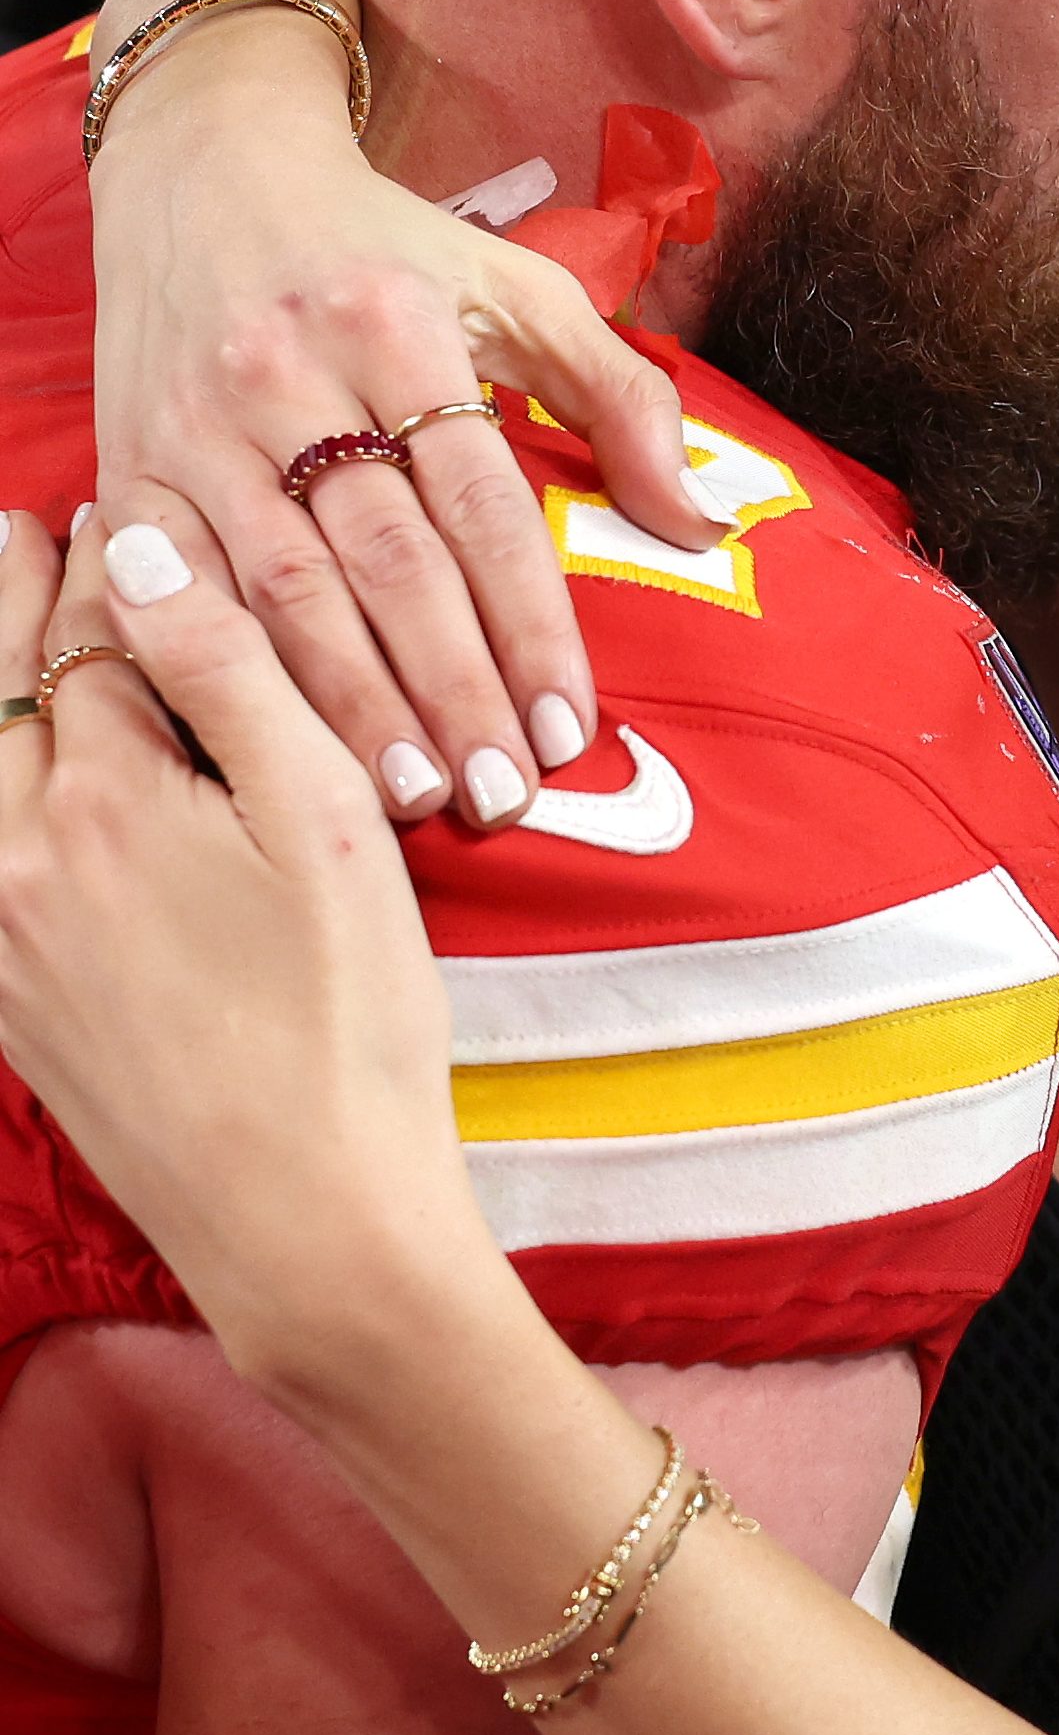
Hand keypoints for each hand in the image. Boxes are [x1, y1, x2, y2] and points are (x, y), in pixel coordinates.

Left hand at [0, 512, 470, 1377]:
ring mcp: (2, 944)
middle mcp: (19, 861)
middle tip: (29, 531)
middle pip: (5, 695)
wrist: (306, 1225)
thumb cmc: (347, 1026)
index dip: (111, 566)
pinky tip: (12, 784)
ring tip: (9, 628)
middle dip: (17, 603)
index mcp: (104, 800)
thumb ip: (235, 675)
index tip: (114, 509)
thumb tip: (142, 552)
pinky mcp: (9, 1012)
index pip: (97, 641)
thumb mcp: (328, 824)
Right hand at [88, 34, 723, 828]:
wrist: (202, 170)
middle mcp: (290, 373)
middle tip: (507, 794)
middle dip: (454, 692)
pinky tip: (288, 747)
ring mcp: (200, 426)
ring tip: (417, 795)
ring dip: (355, 707)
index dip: (531, 626)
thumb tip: (699, 518)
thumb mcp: (514, 287)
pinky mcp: (132, 466)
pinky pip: (185, 593)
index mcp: (396, 326)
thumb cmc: (383, 248)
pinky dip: (241, 676)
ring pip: (286, 592)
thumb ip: (619, 397)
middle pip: (389, 564)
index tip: (571, 726)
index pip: (483, 506)